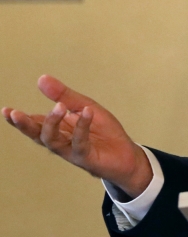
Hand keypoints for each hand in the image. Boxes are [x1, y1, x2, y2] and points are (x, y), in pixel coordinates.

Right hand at [2, 75, 152, 197]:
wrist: (127, 154)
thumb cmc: (103, 132)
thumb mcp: (85, 106)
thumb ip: (64, 95)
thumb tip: (41, 78)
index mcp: (58, 129)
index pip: (35, 123)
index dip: (19, 118)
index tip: (6, 111)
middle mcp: (60, 141)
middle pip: (38, 134)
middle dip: (25, 125)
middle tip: (15, 114)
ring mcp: (71, 151)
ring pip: (53, 140)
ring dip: (53, 123)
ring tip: (58, 106)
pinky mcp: (86, 157)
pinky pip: (79, 143)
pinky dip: (82, 127)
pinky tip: (86, 113)